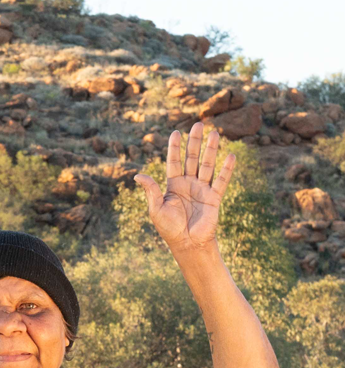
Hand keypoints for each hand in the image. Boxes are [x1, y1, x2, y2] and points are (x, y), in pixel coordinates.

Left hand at [136, 123, 233, 253]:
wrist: (187, 243)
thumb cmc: (169, 228)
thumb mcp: (156, 208)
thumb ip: (151, 191)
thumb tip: (137, 176)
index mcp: (173, 185)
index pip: (174, 162)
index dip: (175, 148)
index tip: (176, 133)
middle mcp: (188, 184)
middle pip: (192, 158)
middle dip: (194, 142)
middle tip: (198, 124)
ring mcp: (202, 189)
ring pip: (207, 165)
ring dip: (211, 150)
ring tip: (214, 133)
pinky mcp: (214, 197)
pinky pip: (222, 180)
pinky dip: (227, 169)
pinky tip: (230, 155)